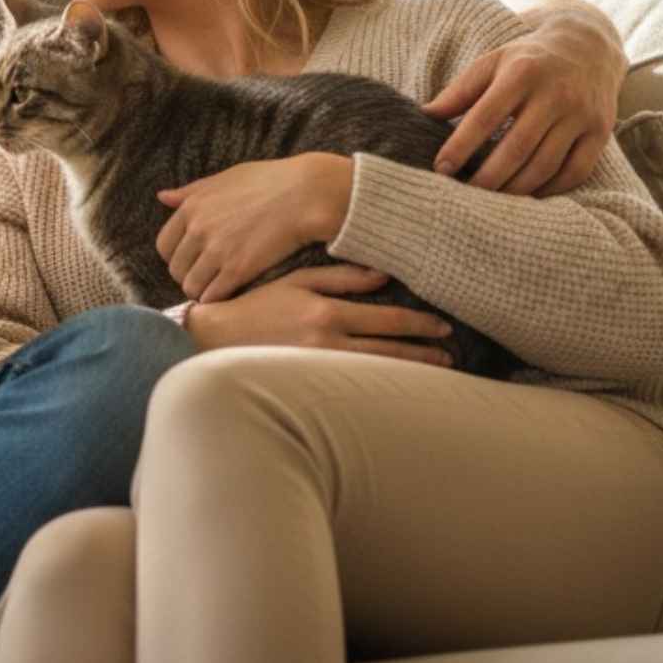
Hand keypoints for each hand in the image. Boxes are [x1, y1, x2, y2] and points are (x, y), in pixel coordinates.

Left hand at [156, 153, 352, 303]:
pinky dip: (218, 299)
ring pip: (192, 287)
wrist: (306, 194)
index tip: (192, 261)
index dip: (176, 257)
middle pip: (176, 270)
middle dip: (189, 276)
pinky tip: (231, 294)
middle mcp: (198, 230)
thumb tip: (162, 197)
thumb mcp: (225, 178)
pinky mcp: (237, 269)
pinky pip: (212, 296)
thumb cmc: (269, 181)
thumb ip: (191, 191)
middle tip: (207, 278)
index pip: (164, 246)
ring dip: (202, 291)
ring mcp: (216, 251)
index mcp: (191, 207)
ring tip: (219, 288)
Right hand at [184, 264, 453, 366]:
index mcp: (325, 313)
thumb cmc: (253, 306)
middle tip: (450, 355)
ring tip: (435, 373)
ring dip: (408, 372)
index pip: (386, 320)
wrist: (213, 339)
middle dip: (423, 353)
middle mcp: (326, 343)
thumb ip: (338, 277)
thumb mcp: (294, 281)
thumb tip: (382, 275)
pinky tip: (394, 387)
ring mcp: (318, 368)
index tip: (442, 327)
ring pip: (375, 372)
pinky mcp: (308, 385)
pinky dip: (378, 385)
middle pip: (388, 351)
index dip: (419, 325)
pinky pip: (353, 387)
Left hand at [424, 6, 624, 195]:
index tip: (440, 170)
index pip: (485, 117)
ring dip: (515, 189)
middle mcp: (556, 93)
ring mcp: (582, 114)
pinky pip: (575, 171)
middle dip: (487, 178)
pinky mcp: (601, 132)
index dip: (460, 147)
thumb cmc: (527, 60)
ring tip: (490, 201)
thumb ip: (460, 91)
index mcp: (522, 73)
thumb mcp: (492, 63)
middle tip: (464, 196)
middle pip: (517, 148)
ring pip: (545, 165)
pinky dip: (550, 190)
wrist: (587, 47)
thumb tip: (424, 115)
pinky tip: (527, 195)